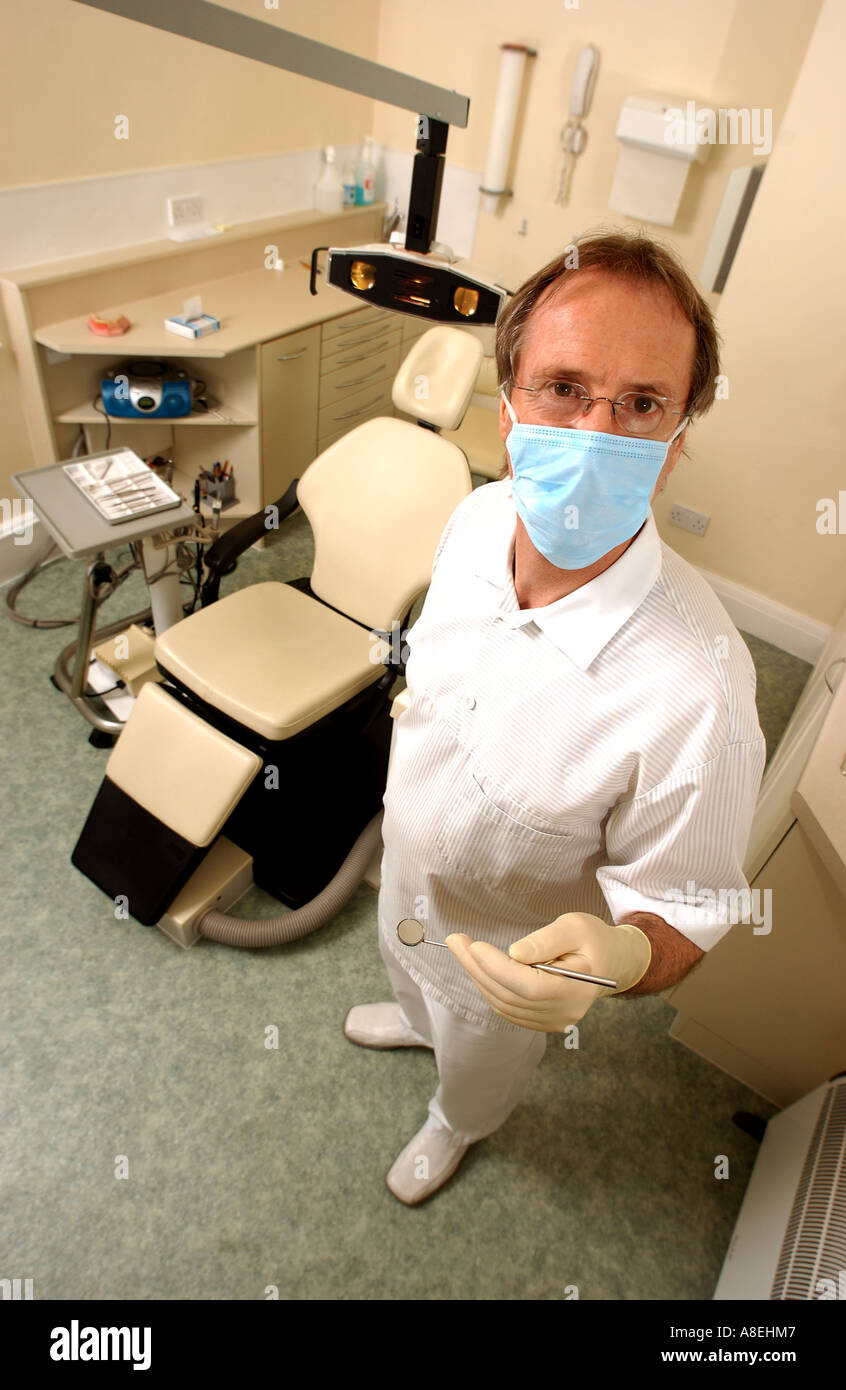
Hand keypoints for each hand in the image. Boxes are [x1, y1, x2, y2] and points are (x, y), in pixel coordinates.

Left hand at [445, 913, 651, 1033]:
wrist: (611, 962)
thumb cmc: (593, 939)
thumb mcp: (575, 926)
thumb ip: (546, 940)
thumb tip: (514, 953)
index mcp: (577, 989)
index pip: (529, 986)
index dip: (497, 968)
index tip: (473, 945)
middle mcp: (564, 1013)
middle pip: (510, 996)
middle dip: (477, 968)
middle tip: (455, 942)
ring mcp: (553, 1021)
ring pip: (504, 1004)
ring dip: (478, 978)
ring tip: (462, 951)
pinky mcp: (542, 1021)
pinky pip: (508, 1009)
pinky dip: (488, 989)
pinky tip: (478, 969)